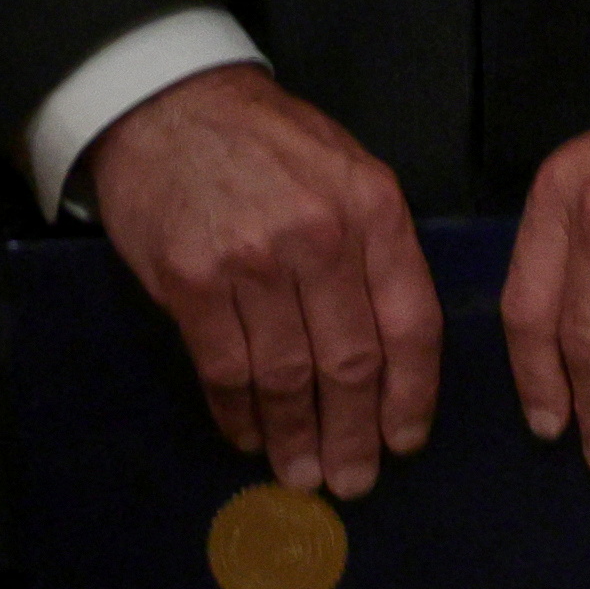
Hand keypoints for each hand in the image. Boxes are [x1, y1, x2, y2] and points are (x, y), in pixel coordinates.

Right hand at [81, 66, 440, 497]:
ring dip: (297, 435)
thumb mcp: (353, 173)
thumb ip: (380, 248)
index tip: (407, 440)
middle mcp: (321, 239)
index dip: (413, 391)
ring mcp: (253, 262)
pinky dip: (240, 411)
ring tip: (304, 474)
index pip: (411, 320)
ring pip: (286, 373)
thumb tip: (399, 342)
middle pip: (351, 359)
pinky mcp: (191, 282)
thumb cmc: (274, 144)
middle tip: (356, 480)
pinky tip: (251, 436)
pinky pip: (225, 366)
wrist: (176, 108)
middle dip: (356, 431)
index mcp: (376, 211)